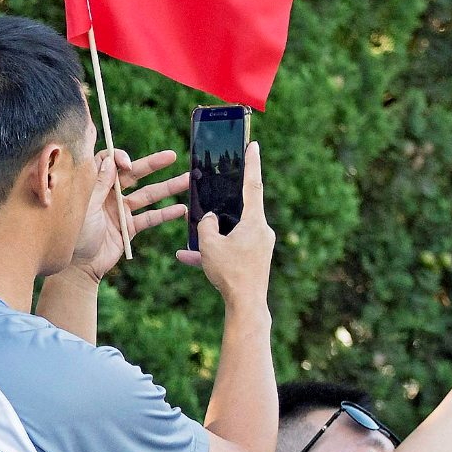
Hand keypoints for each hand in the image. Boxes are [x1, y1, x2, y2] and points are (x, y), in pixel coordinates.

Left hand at [67, 147, 190, 282]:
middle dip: (153, 164)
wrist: (80, 266)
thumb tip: (110, 160)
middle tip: (171, 155)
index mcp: (94, 186)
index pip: (109, 162)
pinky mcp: (130, 227)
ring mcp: (121, 211)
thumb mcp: (87, 207)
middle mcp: (109, 195)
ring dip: (168, 187)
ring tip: (188, 179)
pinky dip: (165, 213)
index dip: (119, 158)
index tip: (127, 164)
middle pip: (133, 174)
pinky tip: (181, 209)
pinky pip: (150, 217)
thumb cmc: (76, 235)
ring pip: (148, 195)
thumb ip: (100, 184)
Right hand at [179, 140, 273, 308]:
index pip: (254, 185)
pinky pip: (232, 247)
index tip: (254, 145)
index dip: (252, 164)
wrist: (246, 305)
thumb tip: (209, 219)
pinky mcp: (255, 259)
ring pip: (233, 231)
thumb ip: (206, 226)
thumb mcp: (210, 245)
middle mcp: (262, 231)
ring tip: (193, 238)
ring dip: (214, 233)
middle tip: (216, 189)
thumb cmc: (230, 273)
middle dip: (225, 203)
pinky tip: (188, 257)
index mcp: (255, 222)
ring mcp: (260, 245)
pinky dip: (215, 250)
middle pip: (241, 209)